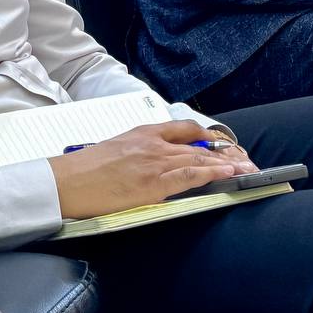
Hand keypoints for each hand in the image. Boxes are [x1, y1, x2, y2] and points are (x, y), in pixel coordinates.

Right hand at [48, 120, 258, 219]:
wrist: (65, 182)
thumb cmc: (84, 170)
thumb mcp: (117, 149)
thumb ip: (141, 151)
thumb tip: (157, 161)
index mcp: (144, 133)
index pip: (185, 128)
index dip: (208, 136)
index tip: (223, 144)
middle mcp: (153, 143)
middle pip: (199, 145)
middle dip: (226, 153)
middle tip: (245, 160)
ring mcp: (154, 163)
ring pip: (200, 160)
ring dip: (227, 165)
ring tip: (247, 169)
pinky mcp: (152, 184)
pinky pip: (189, 177)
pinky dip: (212, 175)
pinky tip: (227, 175)